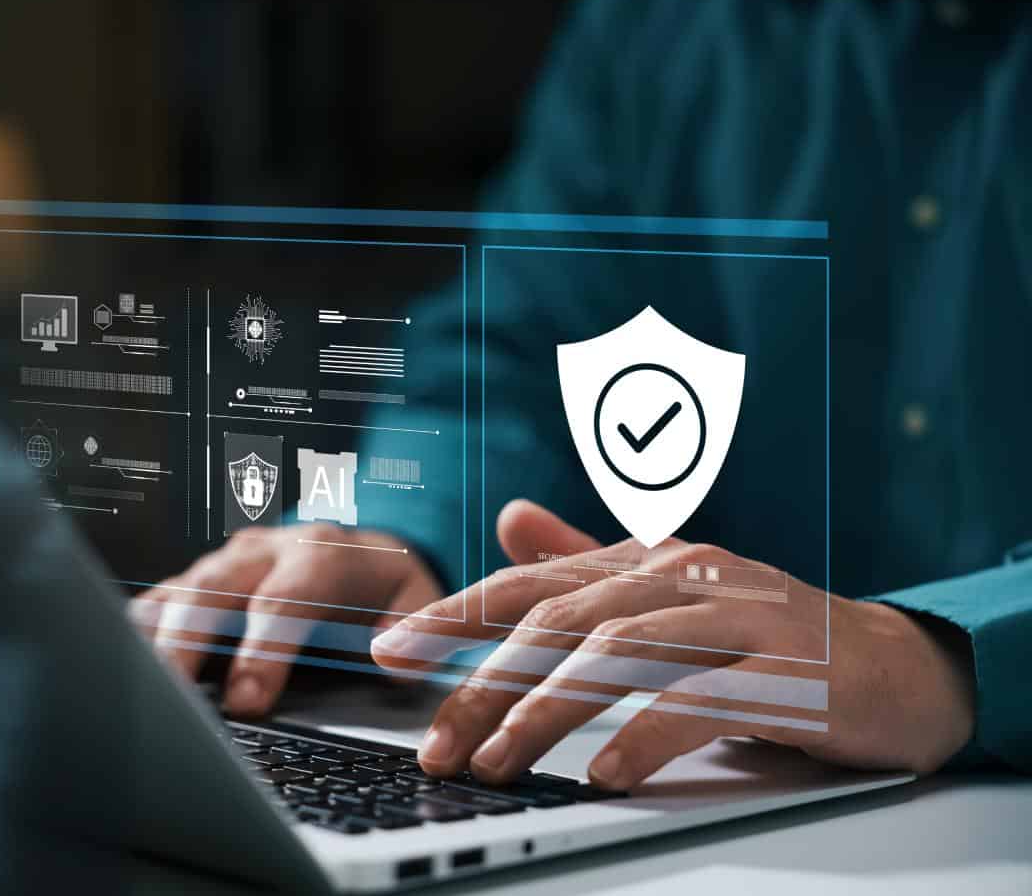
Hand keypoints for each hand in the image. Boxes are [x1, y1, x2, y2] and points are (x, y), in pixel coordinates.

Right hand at [131, 524, 442, 717]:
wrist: (356, 547)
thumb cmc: (381, 585)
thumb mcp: (415, 597)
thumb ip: (414, 626)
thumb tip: (393, 660)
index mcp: (320, 554)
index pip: (284, 601)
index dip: (262, 651)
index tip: (247, 702)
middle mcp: (264, 551)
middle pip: (213, 590)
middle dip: (189, 643)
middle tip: (173, 697)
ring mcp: (224, 563)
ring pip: (177, 593)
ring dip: (153, 639)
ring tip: (135, 684)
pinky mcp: (196, 579)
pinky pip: (159, 600)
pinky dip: (138, 631)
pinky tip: (121, 663)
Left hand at [371, 500, 976, 789]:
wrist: (902, 664)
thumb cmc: (768, 633)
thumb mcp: (672, 590)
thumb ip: (588, 561)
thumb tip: (509, 519)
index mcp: (645, 559)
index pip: (528, 582)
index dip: (453, 614)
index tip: (390, 653)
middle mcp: (683, 575)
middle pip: (558, 621)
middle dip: (485, 683)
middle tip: (439, 742)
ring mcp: (737, 619)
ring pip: (619, 653)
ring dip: (547, 712)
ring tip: (500, 762)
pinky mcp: (788, 673)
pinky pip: (702, 701)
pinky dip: (645, 736)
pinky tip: (604, 772)